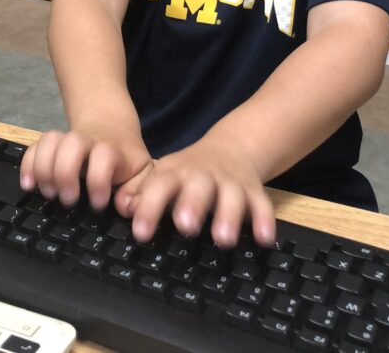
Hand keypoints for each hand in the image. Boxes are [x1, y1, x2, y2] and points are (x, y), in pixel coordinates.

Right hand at [19, 125, 150, 211]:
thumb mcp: (142, 173)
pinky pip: (34, 146)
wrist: (111, 128)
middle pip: (73, 143)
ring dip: (44, 169)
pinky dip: (27, 164)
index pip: (105, 155)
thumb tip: (125, 207)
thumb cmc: (126, 160)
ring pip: (50, 141)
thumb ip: (139, 191)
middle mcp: (88, 141)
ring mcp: (66, 140)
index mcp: (113, 150)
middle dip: (66, 173)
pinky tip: (28, 186)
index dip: (99, 179)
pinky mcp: (50, 144)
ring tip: (49, 194)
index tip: (98, 203)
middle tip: (69, 200)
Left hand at [114, 137, 276, 247]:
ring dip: (228, 216)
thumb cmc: (189, 173)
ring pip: (231, 196)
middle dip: (192, 205)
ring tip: (223, 239)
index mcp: (176, 173)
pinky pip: (262, 205)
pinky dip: (264, 221)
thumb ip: (144, 194)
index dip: (149, 209)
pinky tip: (264, 240)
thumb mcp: (164, 177)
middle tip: (185, 226)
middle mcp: (204, 176)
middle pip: (198, 187)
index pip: (159, 187)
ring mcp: (231, 183)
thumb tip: (124, 208)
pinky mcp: (255, 191)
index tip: (141, 234)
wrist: (232, 148)